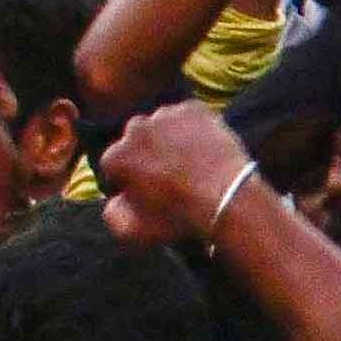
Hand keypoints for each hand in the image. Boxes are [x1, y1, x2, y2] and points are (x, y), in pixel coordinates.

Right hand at [94, 101, 264, 247]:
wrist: (227, 199)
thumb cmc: (180, 217)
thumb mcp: (136, 231)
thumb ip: (112, 215)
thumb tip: (114, 200)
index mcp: (117, 155)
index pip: (113, 165)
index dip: (128, 181)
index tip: (145, 194)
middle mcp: (136, 128)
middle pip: (135, 141)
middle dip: (145, 156)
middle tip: (168, 178)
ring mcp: (166, 114)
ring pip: (160, 126)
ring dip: (167, 141)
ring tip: (188, 165)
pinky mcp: (194, 108)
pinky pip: (186, 117)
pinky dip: (191, 130)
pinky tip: (202, 151)